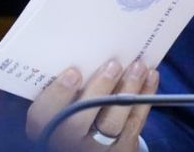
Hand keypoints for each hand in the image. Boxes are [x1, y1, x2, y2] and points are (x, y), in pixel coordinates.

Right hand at [26, 59, 159, 150]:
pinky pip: (135, 123)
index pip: (43, 115)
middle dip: (99, 90)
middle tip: (113, 64)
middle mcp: (67, 144)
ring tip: (137, 66)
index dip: (57, 95)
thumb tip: (84, 52)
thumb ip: (63, 90)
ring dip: (128, 90)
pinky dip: (145, 98)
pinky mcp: (122, 150)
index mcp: (46, 129)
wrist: (89, 147)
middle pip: (79, 121)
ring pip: (113, 123)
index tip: (73, 72)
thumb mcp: (58, 107)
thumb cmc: (71, 114)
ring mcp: (96, 150)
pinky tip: (150, 76)